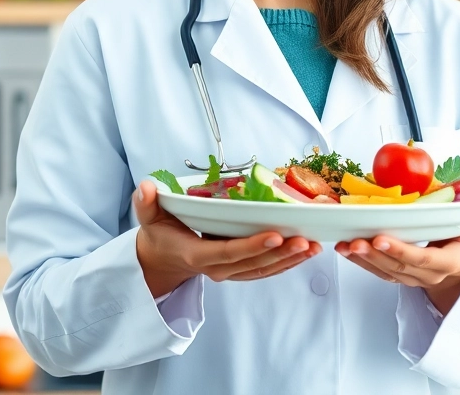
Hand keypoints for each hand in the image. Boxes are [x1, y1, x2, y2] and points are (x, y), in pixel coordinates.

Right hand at [132, 180, 320, 295]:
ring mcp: (229, 272)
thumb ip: (146, 202)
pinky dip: (286, 262)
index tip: (274, 234)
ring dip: (290, 259)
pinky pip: (266, 270)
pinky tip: (305, 252)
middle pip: (253, 263)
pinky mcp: (239, 270)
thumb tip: (146, 186)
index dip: (252, 246)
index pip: (228, 252)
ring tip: (313, 246)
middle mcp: (216, 268)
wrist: (162, 259)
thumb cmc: (160, 234)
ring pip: (263, 270)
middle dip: (281, 252)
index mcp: (196, 255)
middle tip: (305, 239)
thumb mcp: (148, 217)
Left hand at [335, 197, 459, 311]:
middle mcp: (427, 275)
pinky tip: (344, 247)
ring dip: (362, 259)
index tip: (382, 238)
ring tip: (344, 243)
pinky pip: (376, 271)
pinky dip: (359, 262)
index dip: (402, 251)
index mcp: (449, 263)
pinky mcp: (397, 276)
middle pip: (398, 267)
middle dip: (374, 254)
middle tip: (355, 239)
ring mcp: (410, 278)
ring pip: (384, 271)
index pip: (423, 260)